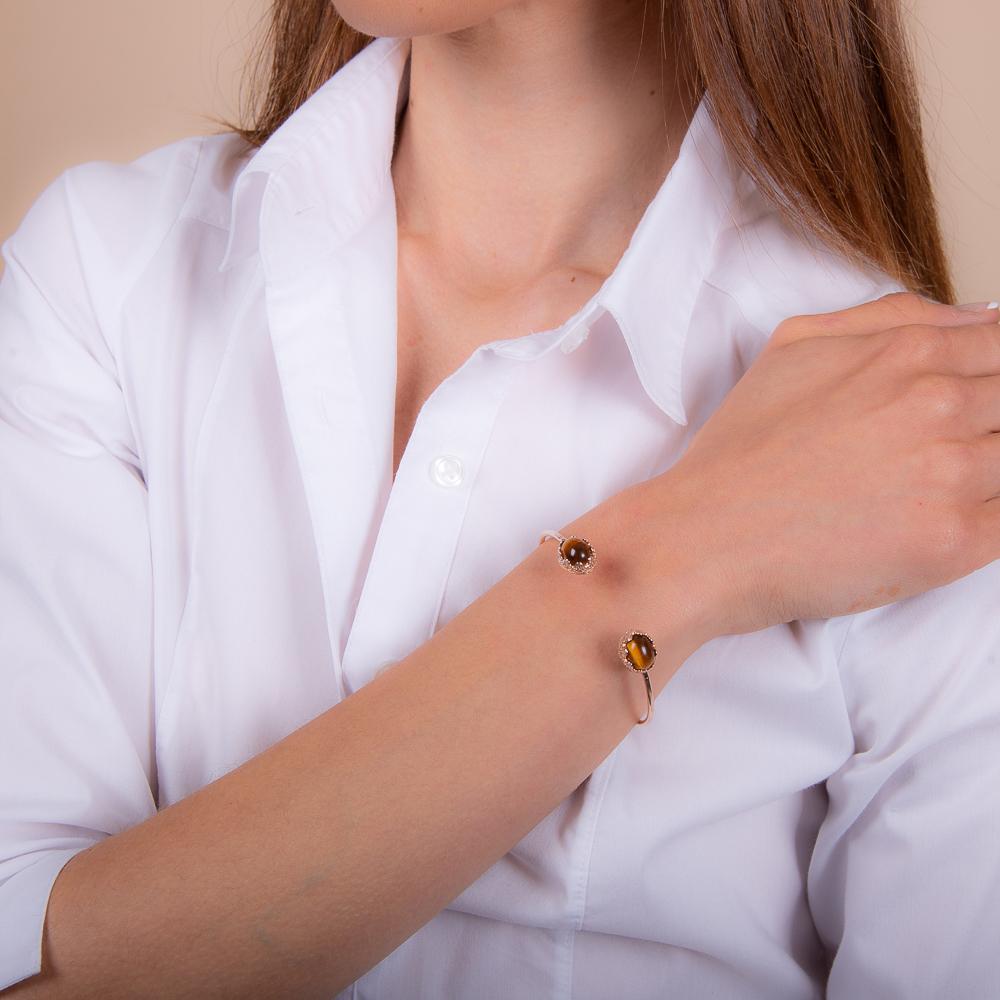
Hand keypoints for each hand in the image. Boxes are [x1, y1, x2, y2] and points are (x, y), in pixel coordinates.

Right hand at [626, 291, 999, 637]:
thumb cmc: (742, 450)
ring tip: (934, 483)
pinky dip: (991, 516)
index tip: (977, 403)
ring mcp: (952, 473)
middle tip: (946, 445)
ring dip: (989, 470)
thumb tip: (974, 316)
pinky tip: (951, 518)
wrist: (707, 535)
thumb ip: (891, 315)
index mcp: (909, 353)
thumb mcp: (794, 345)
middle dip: (992, 421)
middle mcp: (940, 405)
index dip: (996, 375)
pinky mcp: (953, 541)